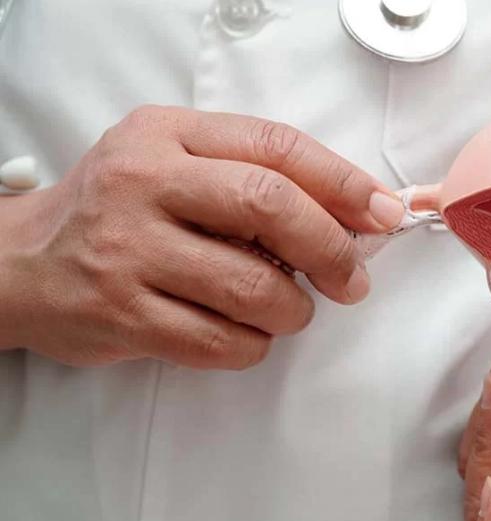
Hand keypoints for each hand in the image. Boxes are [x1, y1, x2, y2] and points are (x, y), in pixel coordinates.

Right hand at [0, 106, 403, 367]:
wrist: (21, 262)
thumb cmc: (121, 211)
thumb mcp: (176, 164)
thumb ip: (256, 175)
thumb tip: (357, 214)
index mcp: (169, 135)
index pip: (277, 147)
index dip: (344, 183)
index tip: (383, 215)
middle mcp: (144, 183)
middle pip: (270, 207)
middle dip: (331, 249)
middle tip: (352, 279)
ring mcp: (129, 251)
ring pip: (254, 287)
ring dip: (293, 308)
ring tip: (286, 309)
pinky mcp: (123, 314)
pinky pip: (220, 342)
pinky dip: (253, 345)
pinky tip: (245, 334)